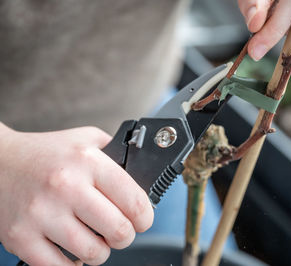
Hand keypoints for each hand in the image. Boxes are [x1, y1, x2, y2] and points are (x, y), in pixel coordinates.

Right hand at [0, 123, 153, 265]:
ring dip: (101, 251)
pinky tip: (73, 250)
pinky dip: (74, 265)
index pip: (135, 200)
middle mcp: (65, 186)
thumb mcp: (87, 140)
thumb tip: (144, 177)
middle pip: (118, 231)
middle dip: (125, 236)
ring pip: (93, 253)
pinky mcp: (21, 237)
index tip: (142, 220)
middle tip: (119, 231)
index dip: (145, 217)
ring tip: (96, 239)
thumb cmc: (47, 153)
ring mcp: (41, 213)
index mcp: (87, 161)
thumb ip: (116, 154)